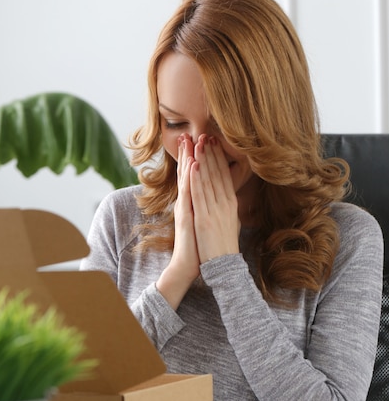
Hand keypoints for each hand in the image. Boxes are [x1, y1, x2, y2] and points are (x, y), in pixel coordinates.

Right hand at [156, 134, 199, 308]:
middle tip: (188, 134)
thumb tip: (214, 199)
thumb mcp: (204, 222)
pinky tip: (192, 164)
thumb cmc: (198, 246)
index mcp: (193, 203)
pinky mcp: (186, 216)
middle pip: (187, 174)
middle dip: (188, 153)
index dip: (195, 159)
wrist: (189, 266)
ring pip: (186, 179)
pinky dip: (190, 178)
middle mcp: (187, 203)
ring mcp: (185, 208)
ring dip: (187, 159)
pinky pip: (188, 193)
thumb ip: (206, 209)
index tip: (198, 143)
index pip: (194, 177)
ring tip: (188, 141)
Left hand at [190, 135, 239, 262]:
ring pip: (207, 180)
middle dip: (211, 153)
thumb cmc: (224, 246)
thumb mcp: (230, 222)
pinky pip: (199, 194)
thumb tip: (228, 198)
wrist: (223, 266)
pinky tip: (193, 164)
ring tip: (198, 142)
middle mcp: (225, 204)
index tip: (214, 143)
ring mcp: (215, 210)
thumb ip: (228, 208)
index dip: (219, 158)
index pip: (225, 175)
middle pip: (217, 173)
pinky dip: (196, 179)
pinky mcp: (204, 218)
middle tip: (206, 134)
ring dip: (202, 159)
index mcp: (231, 204)